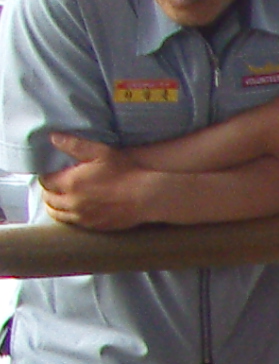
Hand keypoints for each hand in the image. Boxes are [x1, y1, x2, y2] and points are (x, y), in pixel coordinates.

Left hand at [38, 135, 153, 229]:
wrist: (147, 197)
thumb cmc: (125, 172)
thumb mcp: (101, 152)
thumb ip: (74, 145)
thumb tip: (53, 138)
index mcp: (71, 183)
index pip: (46, 181)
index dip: (46, 175)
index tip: (52, 172)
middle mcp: (73, 202)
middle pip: (49, 199)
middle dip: (49, 191)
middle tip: (55, 185)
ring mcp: (84, 217)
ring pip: (57, 214)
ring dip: (55, 206)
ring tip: (60, 199)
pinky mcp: (95, 226)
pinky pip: (73, 223)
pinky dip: (69, 216)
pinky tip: (75, 209)